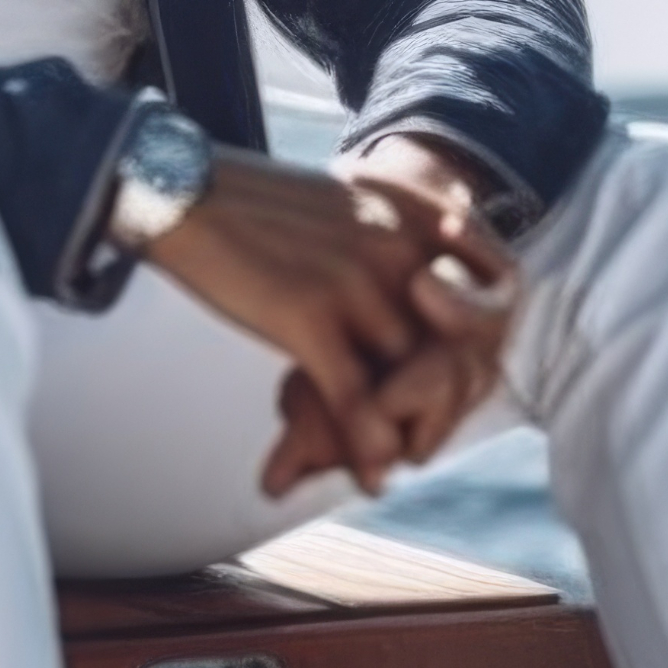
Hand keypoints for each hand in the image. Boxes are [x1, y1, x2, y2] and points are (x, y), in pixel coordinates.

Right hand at [150, 140, 516, 499]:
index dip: (486, 342)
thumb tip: (410, 288)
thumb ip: (382, 245)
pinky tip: (369, 480)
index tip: (467, 376)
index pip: (489, 290)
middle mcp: (396, 248)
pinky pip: (358, 401)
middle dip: (447, 402)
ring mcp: (355, 282)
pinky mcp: (308, 316)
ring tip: (400, 462)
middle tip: (429, 438)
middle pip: (453, 346)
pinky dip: (368, 450)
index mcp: (409, 216)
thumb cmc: (250, 205)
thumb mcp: (342, 208)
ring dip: (411, 434)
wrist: (177, 188)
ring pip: (411, 384)